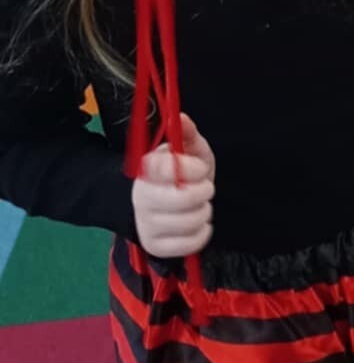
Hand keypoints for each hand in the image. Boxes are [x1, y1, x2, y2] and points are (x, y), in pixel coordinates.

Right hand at [131, 116, 214, 257]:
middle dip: (204, 192)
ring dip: (204, 213)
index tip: (200, 168)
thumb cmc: (180, 174)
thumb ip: (186, 134)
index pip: (169, 168)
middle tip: (204, 189)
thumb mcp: (187, 150)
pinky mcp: (155, 245)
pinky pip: (189, 244)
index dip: (192, 168)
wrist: (162, 204)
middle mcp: (140, 196)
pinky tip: (198, 224)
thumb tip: (182, 117)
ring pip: (189, 222)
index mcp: (147, 169)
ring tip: (199, 206)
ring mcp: (145, 223)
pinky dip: (202, 234)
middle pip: (182, 199)